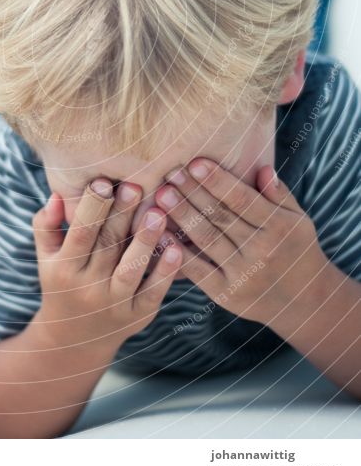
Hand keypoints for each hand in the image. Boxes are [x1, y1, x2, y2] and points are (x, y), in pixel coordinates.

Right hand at [32, 178, 182, 352]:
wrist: (74, 340)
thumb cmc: (61, 283)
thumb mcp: (46, 256)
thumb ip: (46, 224)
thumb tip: (57, 194)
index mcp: (64, 269)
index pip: (80, 234)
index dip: (92, 207)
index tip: (104, 181)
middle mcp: (88, 288)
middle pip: (107, 246)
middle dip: (122, 214)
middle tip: (136, 184)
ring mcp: (114, 304)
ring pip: (131, 269)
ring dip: (146, 240)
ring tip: (159, 212)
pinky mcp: (138, 316)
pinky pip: (154, 292)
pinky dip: (166, 271)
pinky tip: (177, 247)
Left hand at [154, 159, 328, 326]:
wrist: (304, 303)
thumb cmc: (296, 250)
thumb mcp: (298, 220)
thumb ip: (279, 194)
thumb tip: (261, 168)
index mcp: (279, 227)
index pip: (243, 199)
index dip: (218, 181)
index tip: (195, 163)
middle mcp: (262, 250)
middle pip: (220, 216)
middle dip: (192, 192)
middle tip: (170, 172)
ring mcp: (244, 274)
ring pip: (207, 238)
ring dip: (181, 215)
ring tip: (161, 196)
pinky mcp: (227, 293)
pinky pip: (198, 270)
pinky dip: (178, 252)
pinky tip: (161, 234)